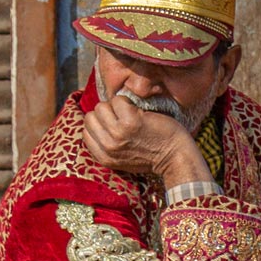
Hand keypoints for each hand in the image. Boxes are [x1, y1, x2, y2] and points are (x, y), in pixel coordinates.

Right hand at [82, 95, 208, 188]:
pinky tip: (140, 112)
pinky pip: (118, 100)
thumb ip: (107, 147)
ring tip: (132, 114)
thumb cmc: (154, 155)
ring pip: (102, 107)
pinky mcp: (131, 121)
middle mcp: (108, 146)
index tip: (113, 124)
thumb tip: (92, 126)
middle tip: (123, 117)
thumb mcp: (123, 159)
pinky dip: (128, 102)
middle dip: (106, 113)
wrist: (176, 158)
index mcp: (104, 157)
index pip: (85, 132)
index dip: (99, 123)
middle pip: (91, 116)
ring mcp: (118, 133)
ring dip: (116, 106)